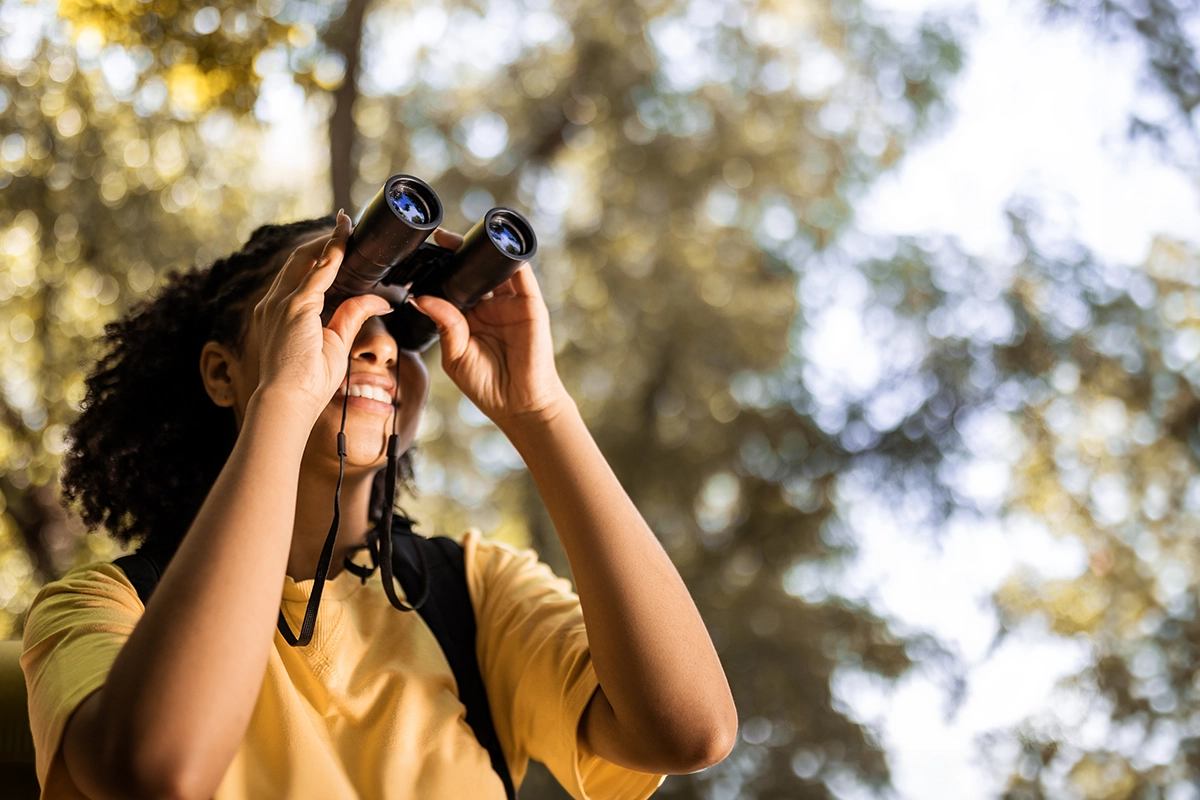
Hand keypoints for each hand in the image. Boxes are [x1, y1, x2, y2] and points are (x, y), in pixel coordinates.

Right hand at [252, 210, 393, 422]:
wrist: (288, 400)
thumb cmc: (308, 380)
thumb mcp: (336, 341)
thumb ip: (353, 314)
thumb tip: (381, 299)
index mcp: (281, 311)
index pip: (301, 274)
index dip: (320, 255)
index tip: (338, 240)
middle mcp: (275, 302)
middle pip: (300, 259)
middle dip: (324, 240)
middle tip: (345, 224)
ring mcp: (281, 302)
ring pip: (307, 259)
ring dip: (328, 241)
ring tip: (347, 226)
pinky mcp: (294, 306)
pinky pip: (317, 272)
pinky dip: (332, 254)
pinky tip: (346, 240)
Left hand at [410, 229, 571, 428]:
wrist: (520, 405)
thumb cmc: (487, 386)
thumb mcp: (455, 355)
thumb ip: (444, 324)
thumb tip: (421, 297)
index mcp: (468, 317)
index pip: (453, 285)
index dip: (439, 269)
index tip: (420, 255)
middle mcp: (489, 306)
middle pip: (473, 270)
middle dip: (458, 254)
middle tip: (438, 239)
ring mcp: (511, 303)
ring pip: (495, 267)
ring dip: (481, 250)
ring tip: (460, 240)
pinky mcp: (530, 304)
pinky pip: (522, 274)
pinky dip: (511, 257)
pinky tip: (497, 245)